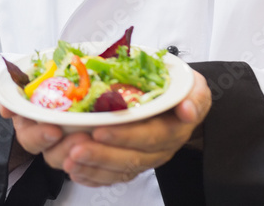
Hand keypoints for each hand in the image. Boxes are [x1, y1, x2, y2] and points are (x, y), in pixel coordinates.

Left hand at [0, 70, 210, 186]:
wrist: (179, 105)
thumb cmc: (178, 91)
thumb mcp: (193, 86)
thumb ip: (194, 96)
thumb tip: (188, 109)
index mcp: (171, 129)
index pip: (149, 136)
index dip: (125, 135)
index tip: (100, 130)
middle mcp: (157, 149)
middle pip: (130, 158)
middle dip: (101, 155)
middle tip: (75, 149)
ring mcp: (142, 159)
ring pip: (118, 170)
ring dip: (92, 167)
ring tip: (69, 160)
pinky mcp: (128, 164)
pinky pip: (111, 177)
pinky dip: (92, 177)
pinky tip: (75, 172)